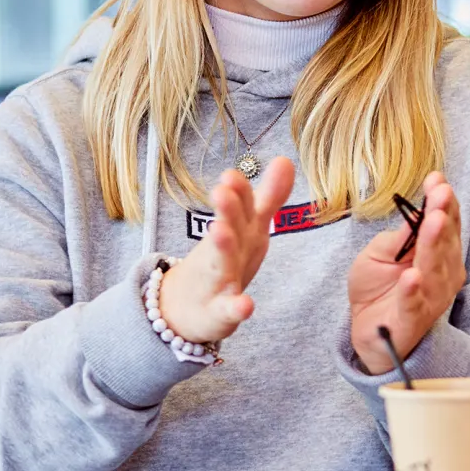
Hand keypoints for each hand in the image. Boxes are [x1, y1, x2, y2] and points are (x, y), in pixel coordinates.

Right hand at [159, 158, 292, 343]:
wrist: (184, 307)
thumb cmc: (225, 260)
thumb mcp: (250, 228)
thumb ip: (269, 196)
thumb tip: (285, 159)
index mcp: (237, 230)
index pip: (239, 205)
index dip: (238, 190)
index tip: (230, 174)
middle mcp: (225, 251)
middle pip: (228, 228)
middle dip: (226, 210)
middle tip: (221, 190)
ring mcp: (219, 281)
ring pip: (221, 263)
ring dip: (222, 247)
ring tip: (220, 231)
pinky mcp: (219, 311)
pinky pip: (228, 310)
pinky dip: (236, 308)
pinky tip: (245, 306)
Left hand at [347, 172, 465, 369]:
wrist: (368, 330)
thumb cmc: (378, 287)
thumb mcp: (380, 252)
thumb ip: (399, 237)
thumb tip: (416, 212)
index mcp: (437, 252)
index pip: (446, 223)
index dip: (443, 201)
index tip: (436, 179)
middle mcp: (442, 273)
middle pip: (445, 242)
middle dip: (443, 217)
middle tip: (441, 194)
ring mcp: (431, 298)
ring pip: (435, 270)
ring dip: (434, 246)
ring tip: (432, 222)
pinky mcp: (412, 320)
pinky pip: (414, 304)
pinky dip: (412, 291)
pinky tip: (411, 276)